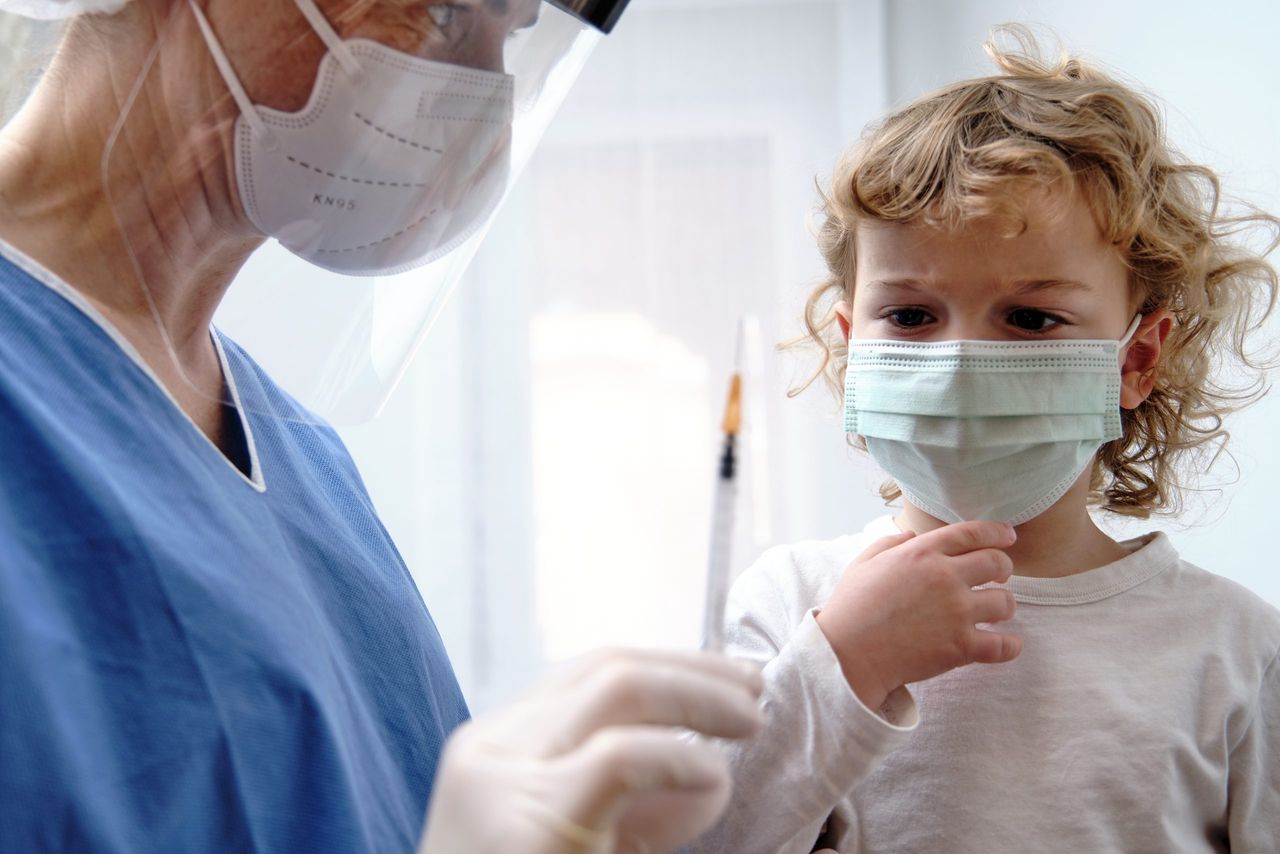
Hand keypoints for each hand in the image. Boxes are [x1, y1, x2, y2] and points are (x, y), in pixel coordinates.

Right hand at [417, 648, 763, 853]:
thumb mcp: (583, 847)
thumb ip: (632, 809)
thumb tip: (710, 773)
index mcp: (494, 752)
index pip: (589, 676)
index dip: (669, 667)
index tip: (730, 682)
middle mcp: (488, 751)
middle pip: (605, 669)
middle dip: (693, 669)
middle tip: (755, 690)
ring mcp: (499, 780)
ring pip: (616, 687)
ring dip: (698, 695)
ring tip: (750, 720)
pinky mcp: (525, 822)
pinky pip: (623, 756)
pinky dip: (682, 759)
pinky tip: (713, 780)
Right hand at [815, 521, 1020, 710]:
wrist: (847, 653)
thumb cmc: (850, 608)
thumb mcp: (863, 563)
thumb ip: (888, 543)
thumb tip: (910, 535)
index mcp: (922, 552)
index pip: (971, 533)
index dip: (996, 532)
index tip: (1008, 537)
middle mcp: (945, 576)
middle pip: (998, 563)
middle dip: (1004, 569)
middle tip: (999, 578)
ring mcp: (956, 612)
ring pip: (1006, 603)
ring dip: (1004, 607)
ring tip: (994, 614)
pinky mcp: (961, 646)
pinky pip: (1003, 645)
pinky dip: (1010, 645)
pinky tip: (1007, 644)